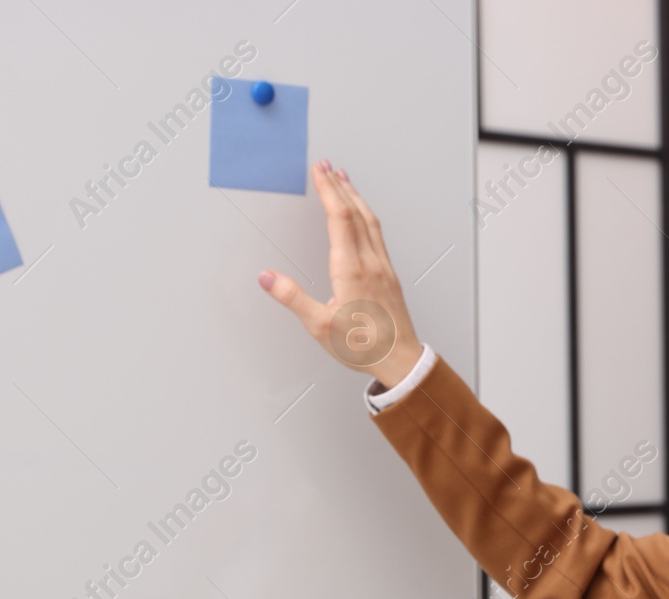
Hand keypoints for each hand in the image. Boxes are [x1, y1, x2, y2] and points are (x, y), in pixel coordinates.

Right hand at [257, 158, 423, 388]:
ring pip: (371, 221)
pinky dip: (366, 216)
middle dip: (340, 186)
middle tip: (327, 166)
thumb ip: (293, 298)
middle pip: (356, 212)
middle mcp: (371, 262)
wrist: (400, 361)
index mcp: (351, 270)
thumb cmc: (364, 347)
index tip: (319, 171)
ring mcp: (383, 267)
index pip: (339, 218)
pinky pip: (377, 234)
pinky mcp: (390, 275)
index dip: (328, 190)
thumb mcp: (320, 326)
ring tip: (344, 180)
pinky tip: (362, 216)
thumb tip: (268, 277)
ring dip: (355, 197)